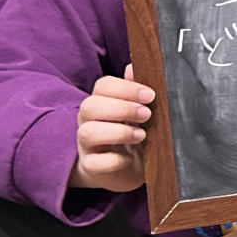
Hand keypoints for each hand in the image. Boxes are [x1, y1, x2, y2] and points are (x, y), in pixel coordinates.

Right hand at [70, 65, 151, 191]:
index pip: (103, 86)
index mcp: (102, 102)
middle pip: (90, 106)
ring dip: (118, 132)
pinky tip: (129, 158)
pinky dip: (114, 160)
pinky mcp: (90, 167)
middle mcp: (88, 121)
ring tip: (141, 135)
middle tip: (147, 114)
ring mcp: (86, 145)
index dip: (126, 88)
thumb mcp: (140, 111)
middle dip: (121, 108)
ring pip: (88, 133)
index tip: (150, 95)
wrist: (126, 169)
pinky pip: (94, 163)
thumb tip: (134, 67)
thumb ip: (137, 91)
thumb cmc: (134, 135)